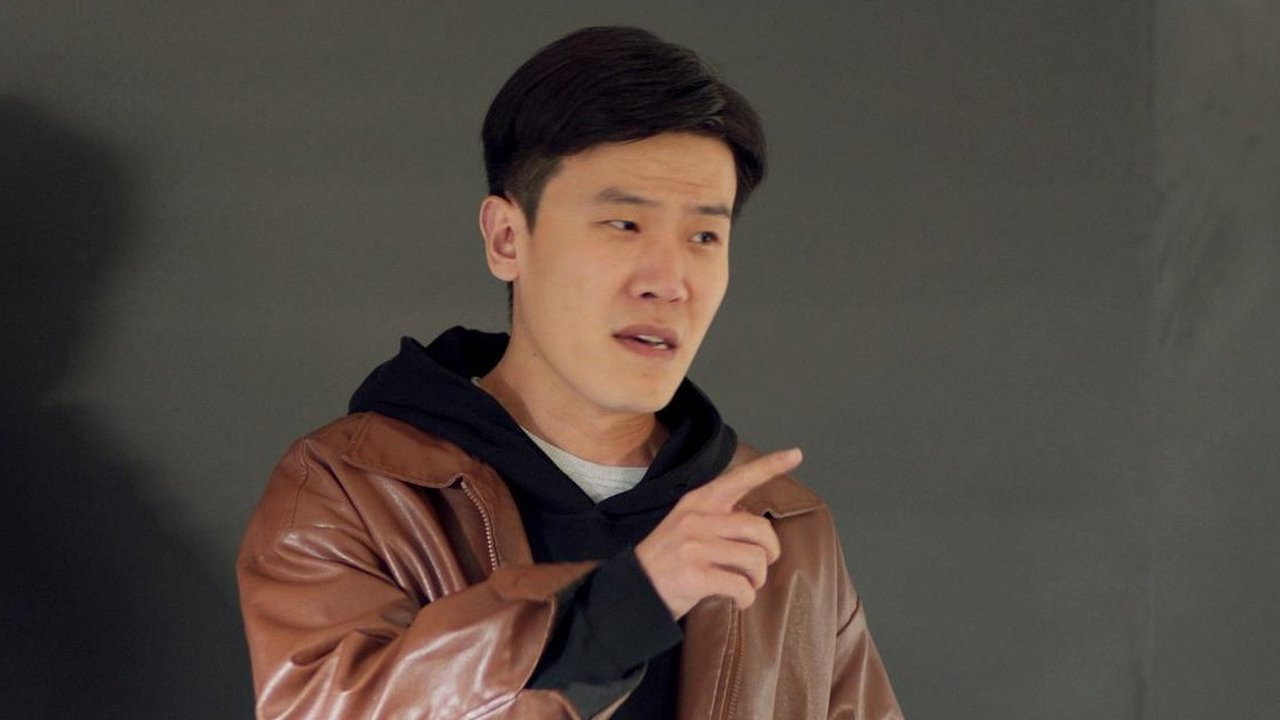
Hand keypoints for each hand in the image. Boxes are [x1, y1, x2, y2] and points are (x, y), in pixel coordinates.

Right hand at [635, 448, 802, 618]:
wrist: (632, 590)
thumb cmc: (667, 561)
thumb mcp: (686, 527)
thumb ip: (717, 521)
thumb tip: (756, 532)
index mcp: (697, 502)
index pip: (738, 478)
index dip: (770, 466)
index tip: (796, 454)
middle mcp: (697, 518)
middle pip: (760, 529)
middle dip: (770, 554)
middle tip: (758, 568)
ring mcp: (695, 546)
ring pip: (755, 559)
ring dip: (758, 579)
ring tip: (746, 586)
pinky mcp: (695, 574)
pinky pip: (741, 586)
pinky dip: (746, 598)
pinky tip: (738, 600)